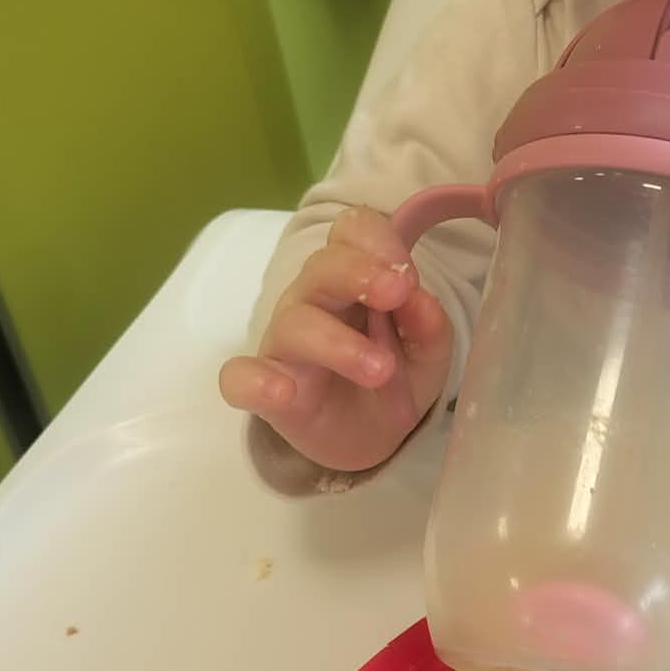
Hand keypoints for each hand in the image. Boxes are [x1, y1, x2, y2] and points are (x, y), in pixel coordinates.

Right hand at [218, 207, 452, 472]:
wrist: (368, 438)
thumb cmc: (392, 377)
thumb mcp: (427, 354)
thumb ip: (429, 326)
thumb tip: (421, 300)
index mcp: (354, 278)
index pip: (351, 232)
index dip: (378, 241)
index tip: (407, 276)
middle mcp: (314, 299)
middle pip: (322, 267)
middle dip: (359, 273)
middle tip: (397, 293)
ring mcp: (285, 342)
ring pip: (296, 322)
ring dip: (338, 342)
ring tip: (380, 369)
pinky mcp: (263, 388)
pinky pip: (240, 377)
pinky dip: (255, 381)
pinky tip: (281, 392)